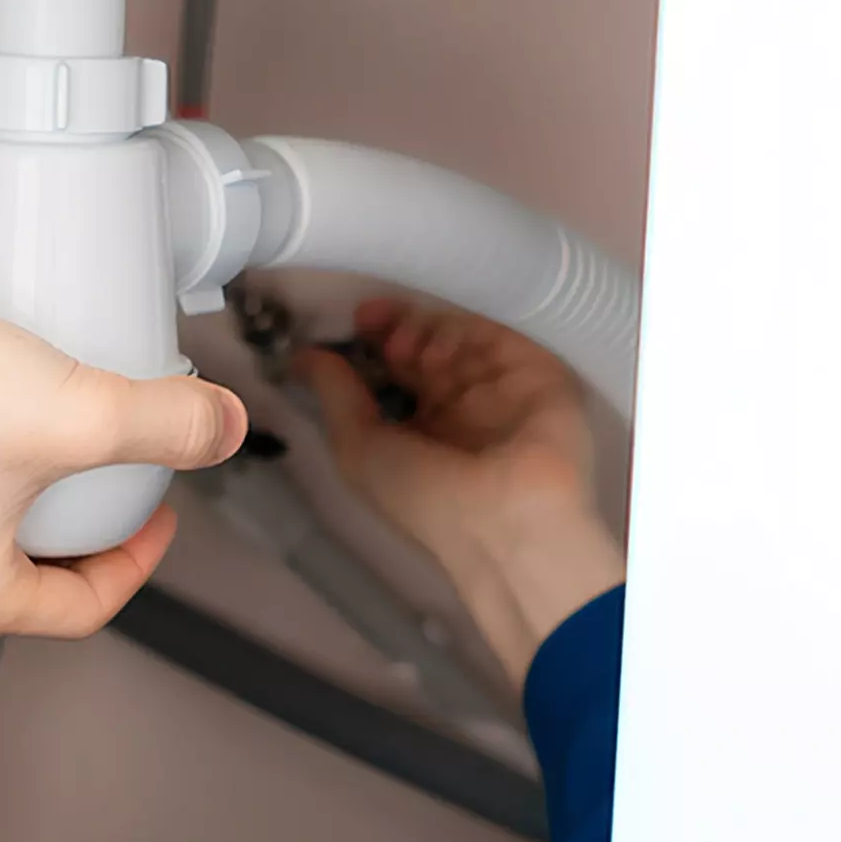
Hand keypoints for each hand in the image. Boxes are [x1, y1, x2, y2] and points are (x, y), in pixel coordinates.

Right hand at [0, 251, 246, 637]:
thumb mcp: (74, 414)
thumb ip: (163, 426)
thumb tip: (224, 430)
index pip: (78, 610)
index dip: (137, 563)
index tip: (159, 510)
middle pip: (24, 571)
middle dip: (77, 525)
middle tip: (110, 473)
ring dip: (21, 487)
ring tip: (52, 426)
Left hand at [299, 299, 623, 685]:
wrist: (506, 520)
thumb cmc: (422, 496)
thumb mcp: (358, 449)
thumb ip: (334, 396)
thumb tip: (302, 356)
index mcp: (421, 432)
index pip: (397, 373)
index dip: (375, 343)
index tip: (358, 321)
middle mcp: (462, 409)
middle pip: (427, 348)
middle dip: (397, 329)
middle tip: (375, 322)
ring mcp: (501, 390)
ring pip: (460, 338)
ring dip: (425, 330)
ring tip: (408, 349)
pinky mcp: (538, 373)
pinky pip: (501, 336)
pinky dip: (466, 332)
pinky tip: (438, 352)